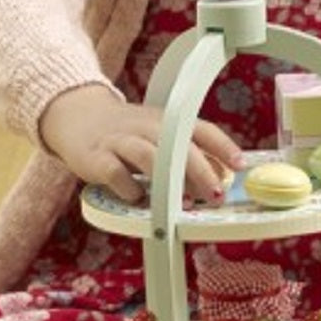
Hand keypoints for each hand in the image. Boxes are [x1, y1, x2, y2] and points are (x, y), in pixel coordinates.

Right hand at [40, 85, 242, 204]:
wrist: (79, 117)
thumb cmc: (128, 133)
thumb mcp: (162, 135)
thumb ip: (188, 155)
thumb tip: (221, 177)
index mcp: (168, 121)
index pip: (202, 130)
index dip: (223, 146)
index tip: (240, 165)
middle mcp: (148, 127)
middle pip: (178, 145)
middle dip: (200, 171)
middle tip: (215, 194)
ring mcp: (122, 141)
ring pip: (149, 156)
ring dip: (168, 180)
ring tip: (182, 203)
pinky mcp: (98, 157)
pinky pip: (116, 173)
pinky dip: (129, 188)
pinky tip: (137, 198)